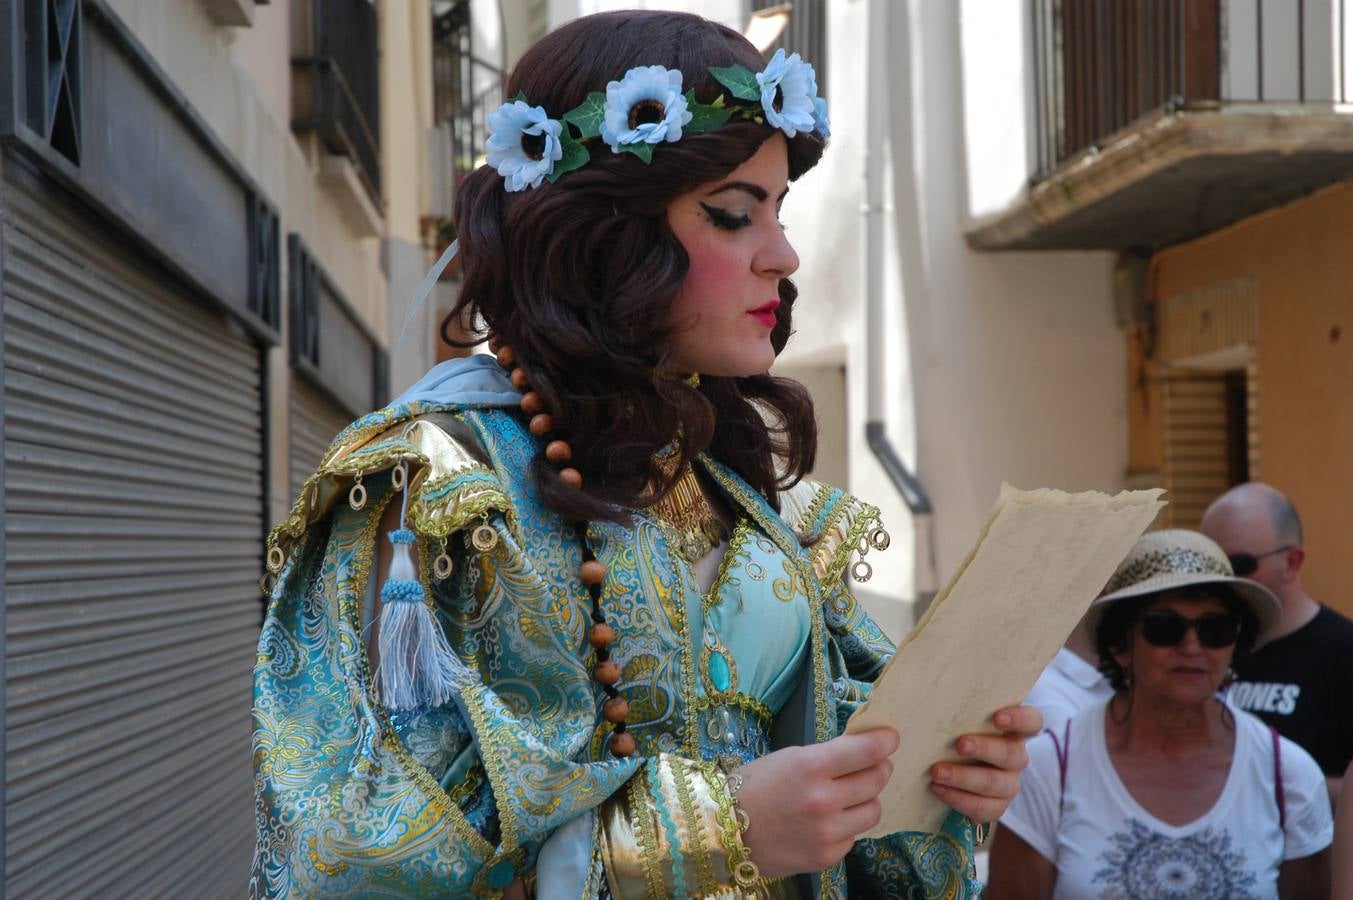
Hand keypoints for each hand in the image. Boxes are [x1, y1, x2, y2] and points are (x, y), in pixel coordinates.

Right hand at [735, 728, 898, 877]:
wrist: (725, 830)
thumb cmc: (755, 787)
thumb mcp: (790, 759)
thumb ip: (828, 756)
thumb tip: (864, 751)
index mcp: (811, 767)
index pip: (867, 751)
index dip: (885, 741)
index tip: (891, 738)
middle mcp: (823, 801)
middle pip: (877, 780)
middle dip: (880, 768)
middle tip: (874, 764)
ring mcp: (827, 832)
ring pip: (873, 810)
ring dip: (867, 799)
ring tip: (850, 795)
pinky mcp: (826, 856)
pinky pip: (854, 835)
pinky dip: (847, 825)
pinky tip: (827, 820)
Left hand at [929, 705, 1040, 822]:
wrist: (944, 770)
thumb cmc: (950, 734)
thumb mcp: (954, 719)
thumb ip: (951, 707)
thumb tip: (920, 689)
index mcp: (1011, 731)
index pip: (1032, 722)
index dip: (1020, 719)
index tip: (997, 717)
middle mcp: (1015, 757)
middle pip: (1012, 754)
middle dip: (985, 749)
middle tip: (959, 744)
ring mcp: (1008, 784)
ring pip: (997, 784)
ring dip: (965, 778)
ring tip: (936, 772)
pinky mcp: (995, 806)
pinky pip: (984, 808)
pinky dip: (959, 799)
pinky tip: (938, 789)